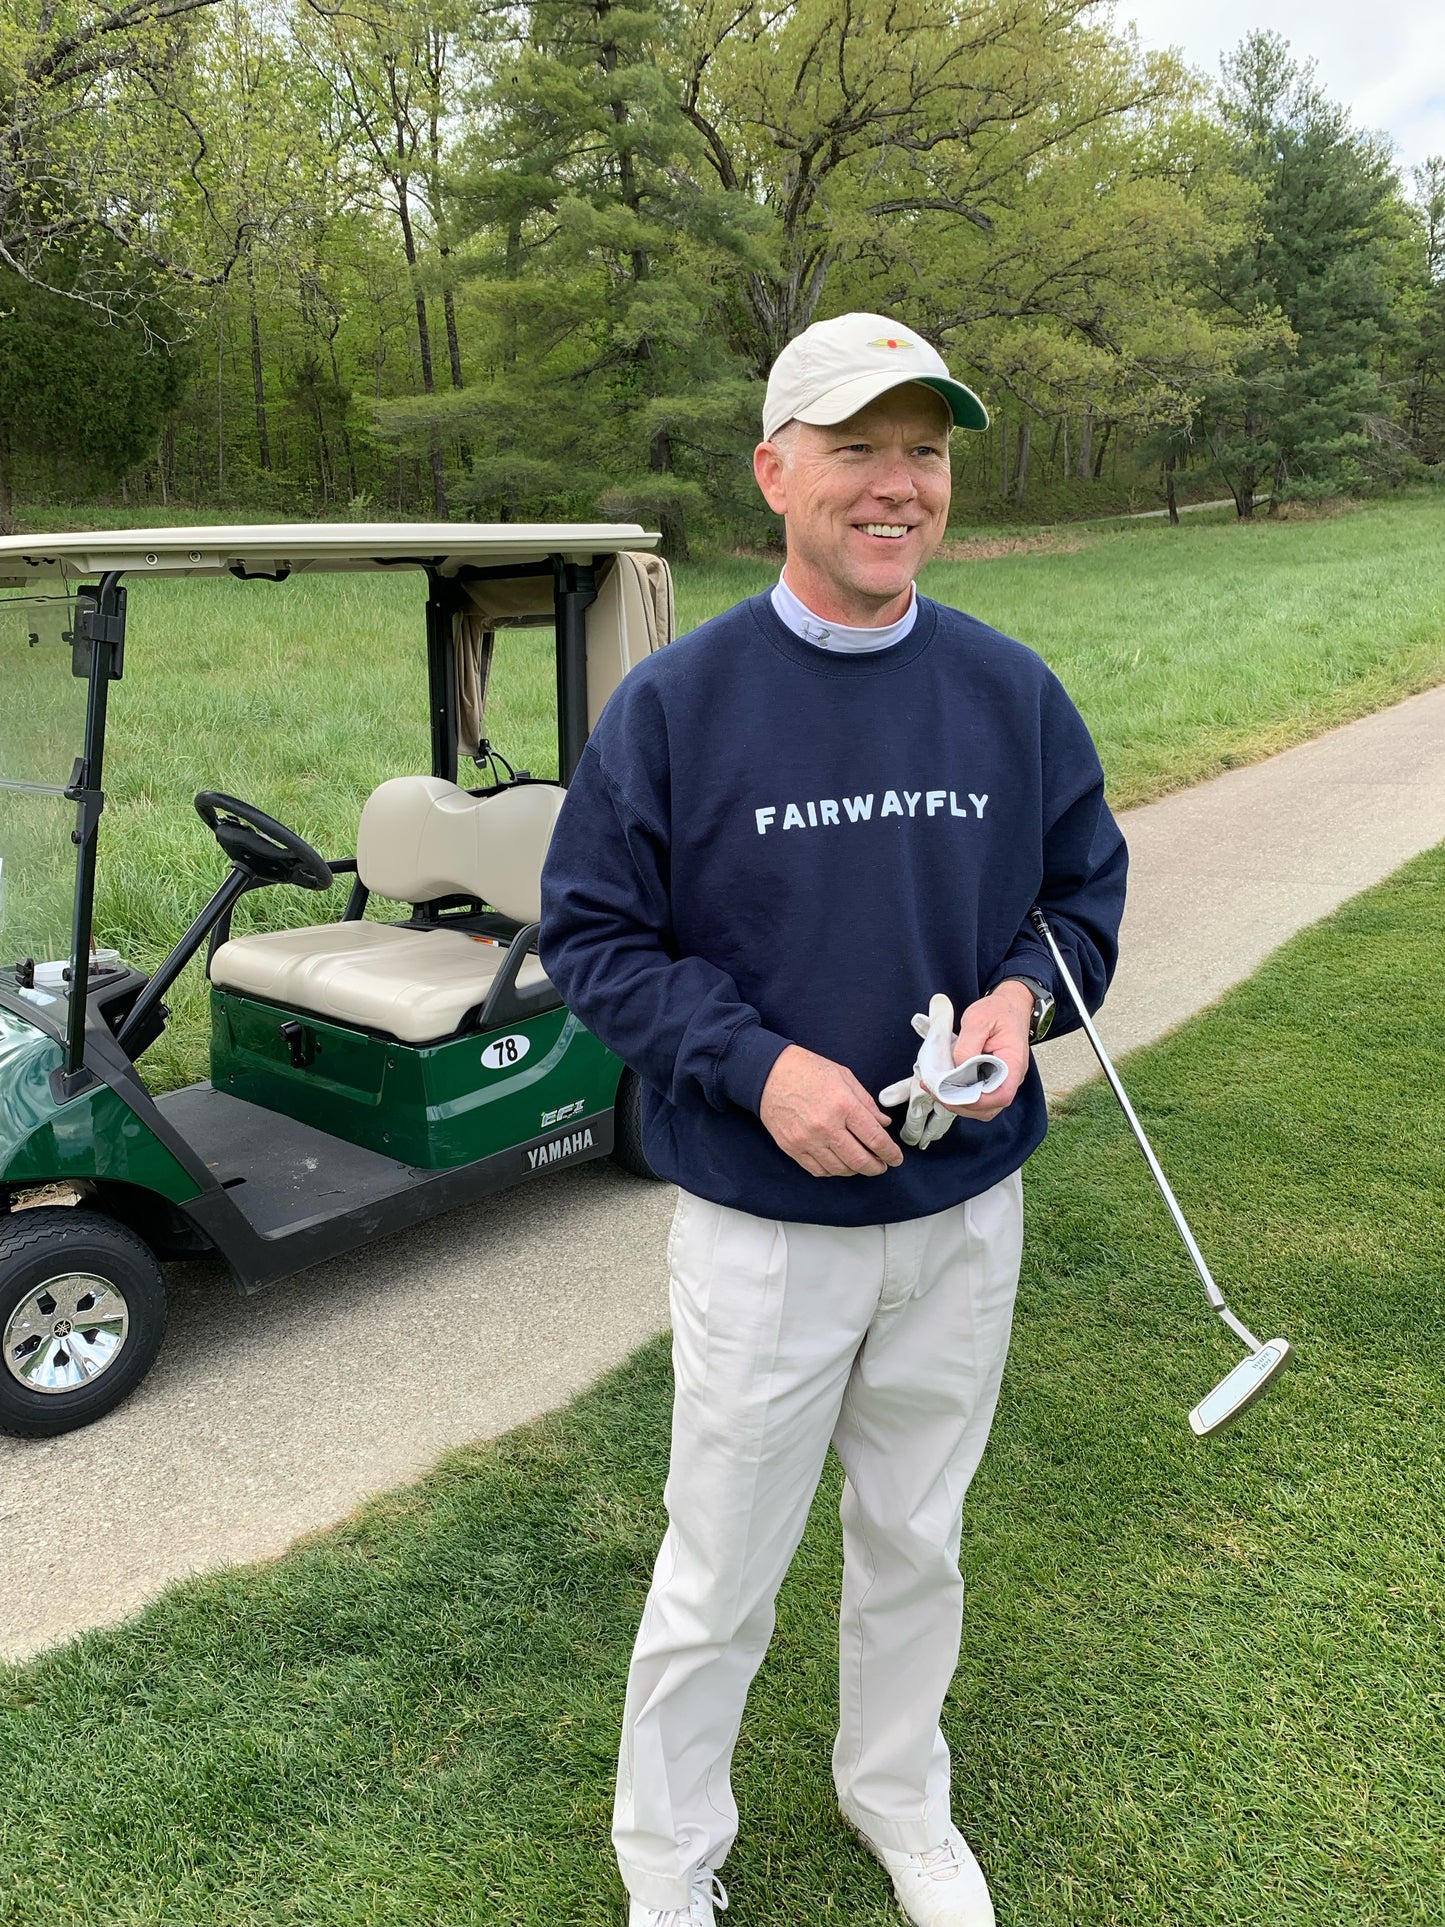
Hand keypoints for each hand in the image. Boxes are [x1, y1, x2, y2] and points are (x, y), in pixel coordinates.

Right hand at [760, 1044, 904, 1177]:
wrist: (768, 1073)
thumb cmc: (807, 1070)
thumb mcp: (844, 1077)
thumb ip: (866, 1103)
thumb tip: (883, 1124)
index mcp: (843, 1105)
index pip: (875, 1138)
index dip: (890, 1152)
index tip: (896, 1158)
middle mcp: (826, 1126)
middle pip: (859, 1160)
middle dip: (876, 1167)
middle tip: (882, 1165)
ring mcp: (807, 1140)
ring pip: (840, 1169)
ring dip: (855, 1170)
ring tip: (861, 1163)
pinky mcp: (792, 1147)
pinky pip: (818, 1170)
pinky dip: (833, 1171)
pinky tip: (839, 1163)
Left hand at [947, 983, 1032, 1121]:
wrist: (1009, 1006)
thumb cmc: (998, 1011)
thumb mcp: (979, 1019)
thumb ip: (967, 1044)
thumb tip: (956, 1068)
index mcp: (1013, 1063)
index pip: (1002, 1095)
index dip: (977, 1101)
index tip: (953, 1093)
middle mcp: (1010, 1078)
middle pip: (989, 1107)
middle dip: (961, 1104)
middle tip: (935, 1089)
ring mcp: (1001, 1081)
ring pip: (981, 1107)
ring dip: (958, 1103)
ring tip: (935, 1088)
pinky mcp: (990, 1080)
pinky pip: (976, 1096)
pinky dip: (959, 1096)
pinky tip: (942, 1084)